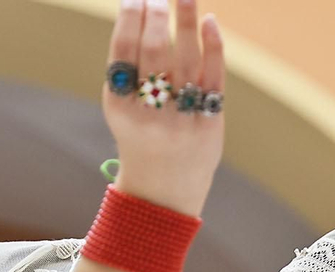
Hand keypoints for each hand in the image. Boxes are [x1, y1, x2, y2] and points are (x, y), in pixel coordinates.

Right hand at [103, 0, 225, 215]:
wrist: (164, 191)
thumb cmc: (140, 137)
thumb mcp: (122, 110)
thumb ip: (128, 71)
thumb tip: (142, 15)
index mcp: (120, 107)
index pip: (124, 51)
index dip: (129, 19)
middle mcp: (150, 113)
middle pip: (154, 51)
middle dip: (156, 15)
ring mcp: (182, 119)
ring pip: (186, 58)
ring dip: (185, 20)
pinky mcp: (209, 123)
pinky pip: (213, 76)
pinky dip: (213, 45)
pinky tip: (209, 21)